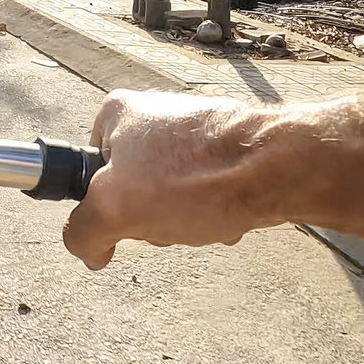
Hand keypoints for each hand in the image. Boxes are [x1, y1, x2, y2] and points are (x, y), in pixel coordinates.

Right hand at [63, 90, 280, 269]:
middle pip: (132, 187)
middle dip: (149, 216)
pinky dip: (214, 211)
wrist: (280, 168)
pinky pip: (207, 191)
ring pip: (171, 194)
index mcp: (119, 113)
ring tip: (205, 218)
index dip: (102, 203)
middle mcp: (157, 113)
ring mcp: (197, 130)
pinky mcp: (232, 149)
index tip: (123, 215)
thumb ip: (82, 232)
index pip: (88, 171)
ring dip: (184, 218)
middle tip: (167, 220)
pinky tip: (229, 217)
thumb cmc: (196, 178)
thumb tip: (90, 250)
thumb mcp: (112, 210)